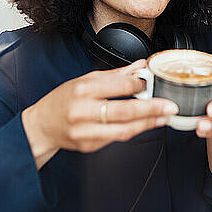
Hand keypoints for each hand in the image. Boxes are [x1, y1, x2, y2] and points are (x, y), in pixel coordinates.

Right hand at [22, 59, 178, 168]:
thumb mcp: (86, 80)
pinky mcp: (89, 146)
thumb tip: (140, 65)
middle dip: (151, 108)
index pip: (119, 86)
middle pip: (124, 110)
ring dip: (148, 123)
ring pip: (123, 129)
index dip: (140, 85)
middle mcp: (83, 111)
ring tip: (164, 117)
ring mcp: (86, 131)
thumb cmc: (64, 99)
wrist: (42, 125)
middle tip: (170, 106)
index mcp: (83, 89)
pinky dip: (134, 130)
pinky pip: (117, 138)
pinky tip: (146, 124)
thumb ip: (116, 75)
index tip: (152, 82)